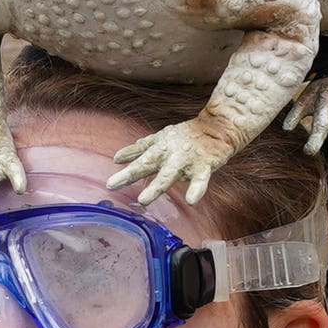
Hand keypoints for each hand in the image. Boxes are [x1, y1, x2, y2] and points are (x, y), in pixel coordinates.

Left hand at [106, 119, 233, 205]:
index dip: (125, 171)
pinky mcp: (205, 165)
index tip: (110, 184)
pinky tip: (191, 200)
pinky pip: (201, 179)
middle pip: (147, 163)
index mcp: (159, 147)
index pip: (139, 159)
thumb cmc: (187, 136)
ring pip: (169, 173)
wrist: (218, 127)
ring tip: (143, 200)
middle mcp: (169, 153)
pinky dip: (196, 189)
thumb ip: (139, 148)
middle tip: (112, 185)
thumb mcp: (160, 139)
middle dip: (130, 174)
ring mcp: (186, 159)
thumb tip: (117, 158)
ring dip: (155, 186)